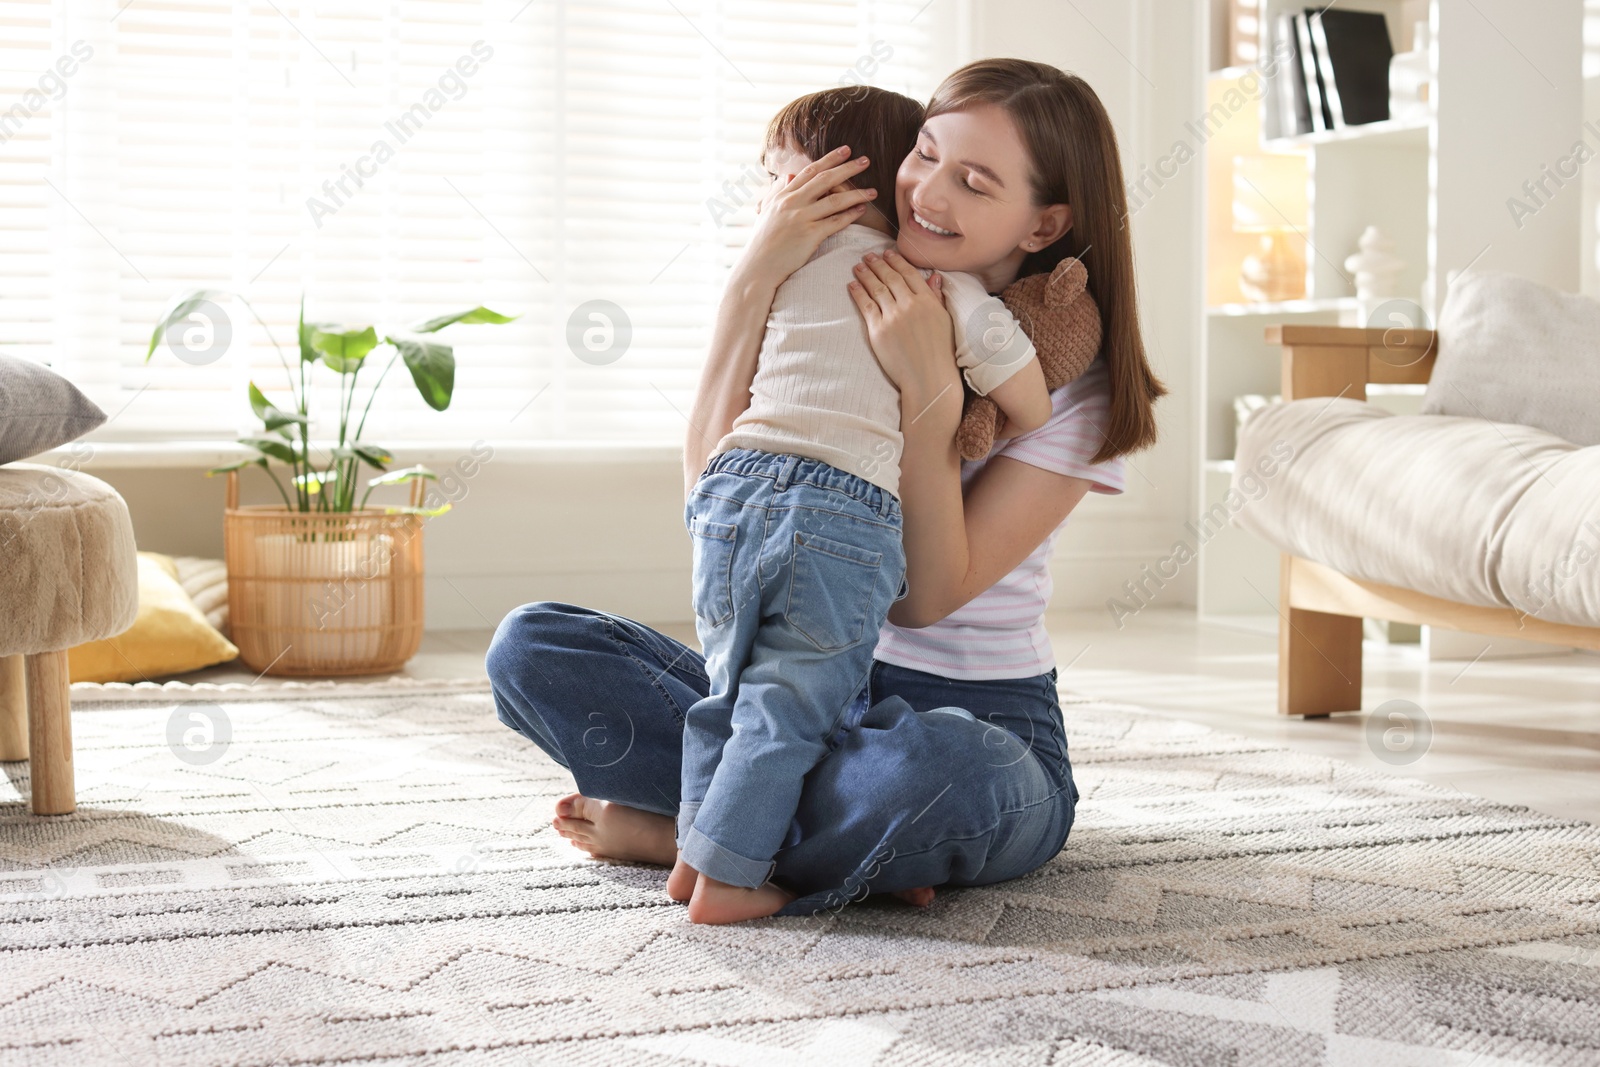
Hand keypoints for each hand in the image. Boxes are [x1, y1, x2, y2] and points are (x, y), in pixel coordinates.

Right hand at [734, 146, 878, 291]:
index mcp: (783, 196)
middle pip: (825, 180)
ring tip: (873, 191)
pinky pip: (835, 222)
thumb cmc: (763, 242)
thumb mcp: (767, 212)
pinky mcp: (809, 236)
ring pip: (834, 200)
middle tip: (866, 160)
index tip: (846, 150)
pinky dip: (850, 215)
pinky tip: (862, 210)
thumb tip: (788, 175)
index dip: (829, 159)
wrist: (757, 267)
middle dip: (847, 168)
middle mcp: (792, 203)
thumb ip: (777, 192)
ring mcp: (801, 219)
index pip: (810, 171)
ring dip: (856, 194)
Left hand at [847, 249, 961, 433]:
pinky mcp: (879, 329)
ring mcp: (894, 316)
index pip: (910, 273)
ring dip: (865, 274)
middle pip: (890, 277)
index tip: (888, 253)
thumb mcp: (945, 320)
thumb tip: (934, 276)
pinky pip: (866, 305)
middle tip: (868, 256)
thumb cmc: (940, 353)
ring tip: (858, 266)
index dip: (897, 261)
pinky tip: (852, 284)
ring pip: (876, 288)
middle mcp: (910, 305)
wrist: (928, 378)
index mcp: (928, 301)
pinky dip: (858, 293)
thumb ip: (937, 297)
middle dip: (878, 263)